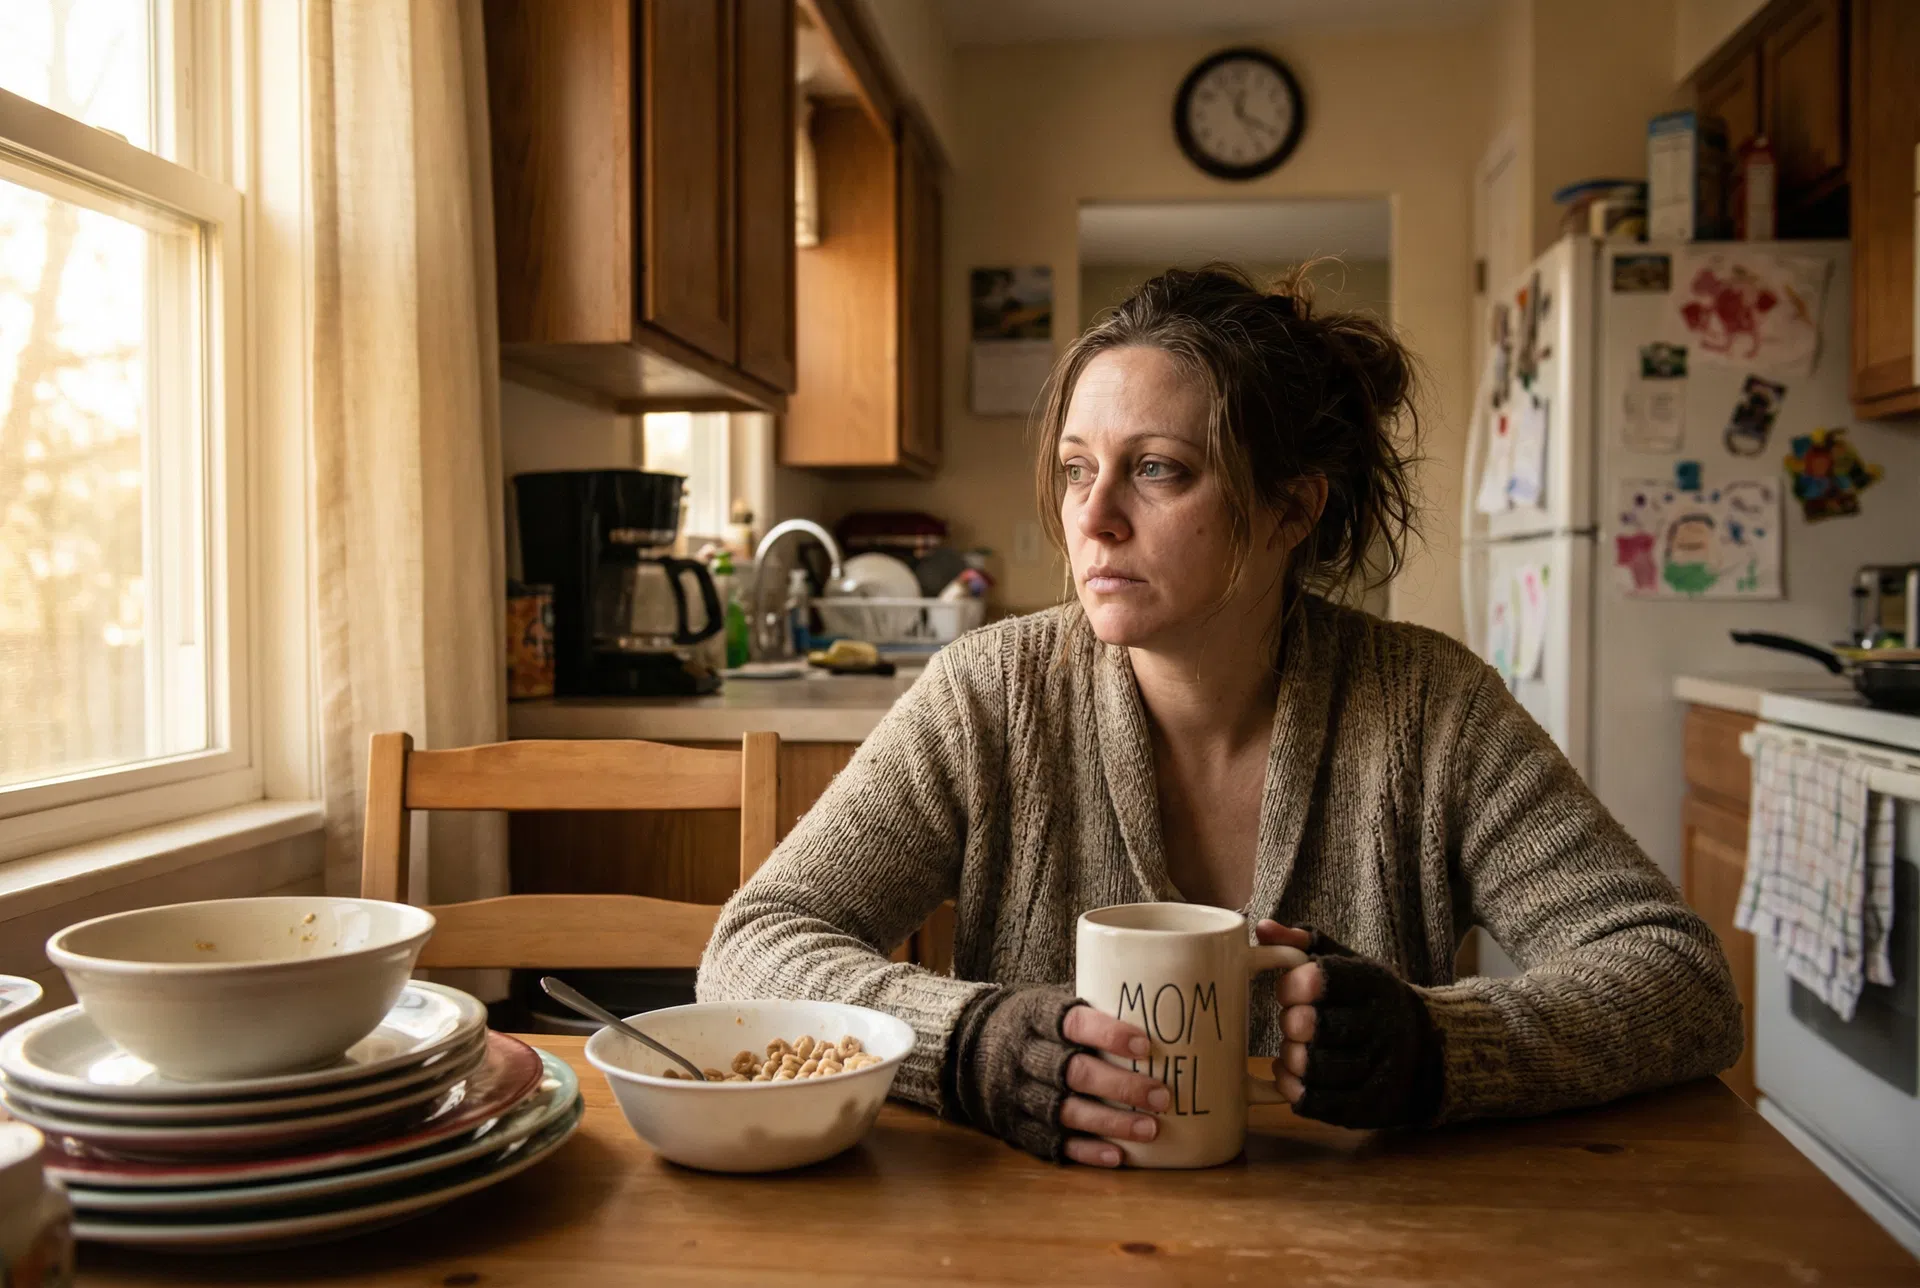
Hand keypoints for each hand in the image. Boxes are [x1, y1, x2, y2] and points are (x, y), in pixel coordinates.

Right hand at [946, 986, 1167, 1167]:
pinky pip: (1052, 1142)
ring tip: (1151, 1129)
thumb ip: (1087, 1011)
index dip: (1109, 1034)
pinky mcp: (1015, 1125)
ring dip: (1112, 1123)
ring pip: (1067, 1111)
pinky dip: (1085, 1150)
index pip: (1074, 1023)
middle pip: (1075, 1072)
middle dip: (1121, 1087)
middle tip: (1161, 1095)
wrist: (965, 1048)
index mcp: (1035, 1016)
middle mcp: (1024, 1055)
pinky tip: (1117, 1156)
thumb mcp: (1046, 1003)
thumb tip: (1152, 1011)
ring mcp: (1017, 1094)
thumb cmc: (1029, 1024)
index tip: (1145, 1045)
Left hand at [1255, 920, 1443, 1128]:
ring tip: (1290, 1049)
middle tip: (1291, 1021)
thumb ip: (1303, 943)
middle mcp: (1382, 1026)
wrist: (1427, 1050)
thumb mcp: (1347, 963)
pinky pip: (1319, 1103)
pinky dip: (1293, 1089)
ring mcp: (1380, 1070)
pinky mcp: (1371, 1107)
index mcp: (1374, 984)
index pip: (1324, 979)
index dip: (1293, 985)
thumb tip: (1262, 929)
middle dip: (1291, 1023)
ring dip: (1290, 1058)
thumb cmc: (1368, 1001)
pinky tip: (1289, 1075)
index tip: (1287, 991)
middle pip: (1316, 1026)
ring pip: (1316, 1067)